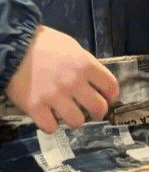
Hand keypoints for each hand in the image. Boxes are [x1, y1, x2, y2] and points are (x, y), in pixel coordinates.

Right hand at [5, 27, 119, 133]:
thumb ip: (85, 64)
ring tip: (70, 115)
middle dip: (98, 112)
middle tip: (92, 112)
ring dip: (75, 120)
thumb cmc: (43, 44)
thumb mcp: (72, 47)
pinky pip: (51, 127)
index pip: (111, 87)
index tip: (108, 99)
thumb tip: (95, 81)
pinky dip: (52, 126)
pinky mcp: (34, 106)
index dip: (112, 96)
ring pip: (77, 121)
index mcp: (85, 65)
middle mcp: (73, 82)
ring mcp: (54, 95)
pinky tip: (50, 118)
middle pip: (98, 107)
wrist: (13, 46)